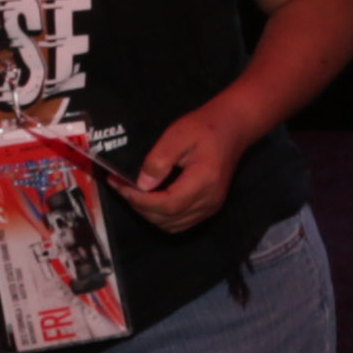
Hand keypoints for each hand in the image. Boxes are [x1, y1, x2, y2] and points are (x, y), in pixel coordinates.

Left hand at [109, 91, 258, 233]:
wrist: (231, 129)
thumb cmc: (205, 127)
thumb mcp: (177, 135)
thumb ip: (159, 160)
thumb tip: (142, 185)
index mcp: (204, 181)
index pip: (168, 204)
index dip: (141, 201)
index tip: (121, 186)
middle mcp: (210, 200)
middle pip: (168, 219)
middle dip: (140, 207)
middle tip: (121, 187)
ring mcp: (211, 207)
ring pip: (172, 225)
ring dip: (149, 214)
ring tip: (134, 194)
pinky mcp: (209, 208)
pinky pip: (180, 223)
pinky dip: (162, 217)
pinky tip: (151, 200)